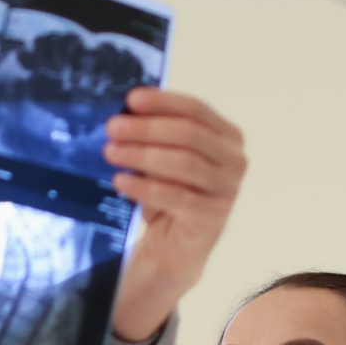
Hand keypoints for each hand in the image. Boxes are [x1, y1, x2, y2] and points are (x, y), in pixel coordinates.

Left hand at [103, 88, 246, 341]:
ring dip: (142, 155)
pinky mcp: (212, 217)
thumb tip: (125, 114)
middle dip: (147, 128)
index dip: (163, 102)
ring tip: (111, 152)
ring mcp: (227, 189)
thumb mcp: (165, 157)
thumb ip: (157, 135)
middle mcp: (234, 160)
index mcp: (227, 137)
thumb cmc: (172, 192)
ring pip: (183, 163)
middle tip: (112, 128)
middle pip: (190, 134)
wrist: (178, 244)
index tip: (131, 100)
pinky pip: (175, 196)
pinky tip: (120, 180)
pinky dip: (144, 187)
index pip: (196, 110)